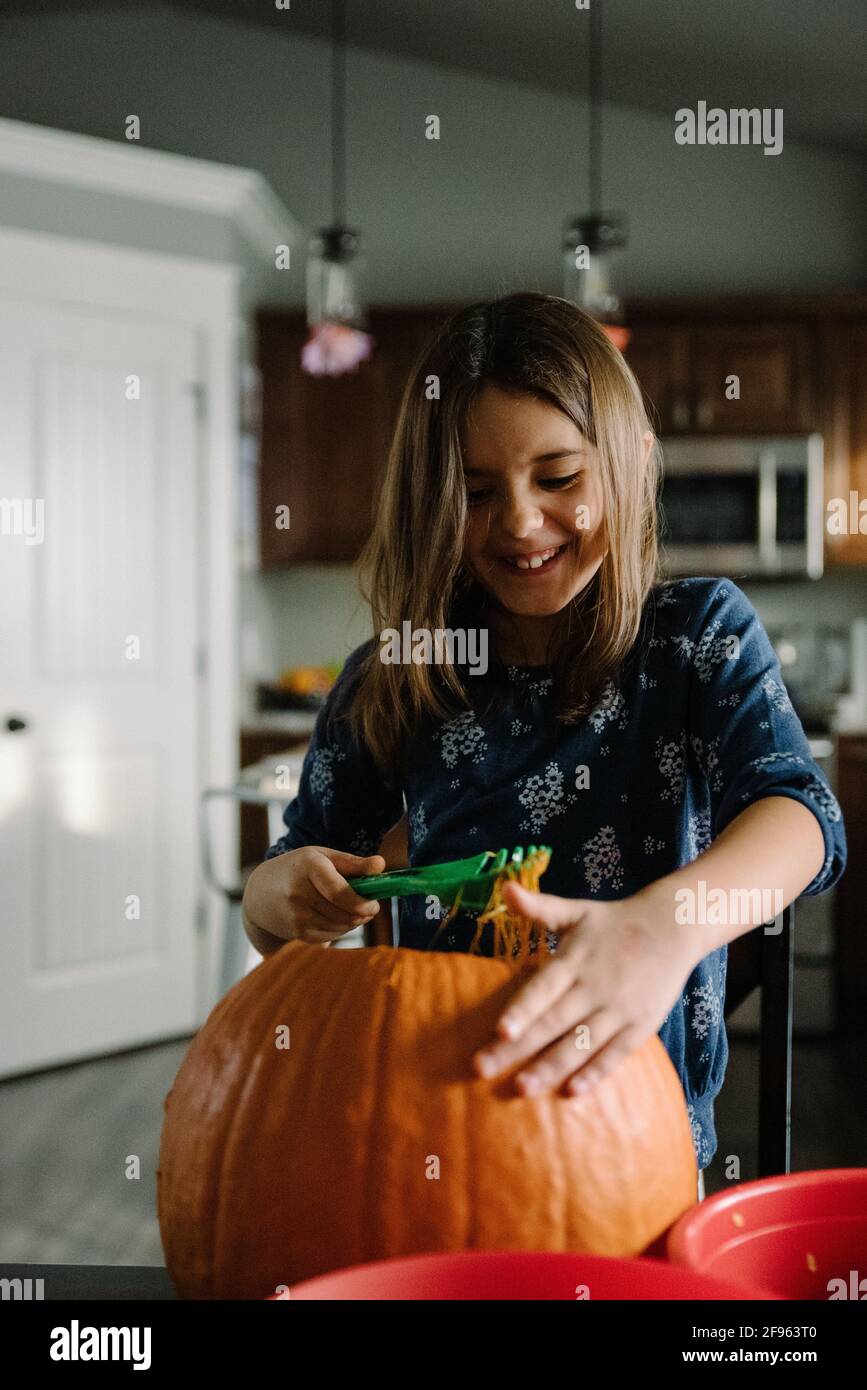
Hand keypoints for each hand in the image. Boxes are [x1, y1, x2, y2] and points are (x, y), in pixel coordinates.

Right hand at [242, 846, 384, 946]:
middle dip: (363, 913)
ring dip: (354, 921)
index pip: (339, 892)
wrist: (260, 894)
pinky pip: (332, 936)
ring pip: (341, 926)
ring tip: (353, 910)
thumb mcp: (322, 857)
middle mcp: (299, 892)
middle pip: (344, 913)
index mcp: (308, 866)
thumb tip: (381, 864)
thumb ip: (353, 863)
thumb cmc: (298, 869)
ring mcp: (296, 916)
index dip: (361, 902)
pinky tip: (336, 917)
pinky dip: (341, 929)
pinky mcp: (298, 933)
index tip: (374, 904)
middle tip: (370, 908)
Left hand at [472, 881, 695, 1096]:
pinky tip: (572, 1091)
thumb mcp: (576, 910)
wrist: (673, 927)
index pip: (543, 988)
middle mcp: (593, 987)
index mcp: (574, 960)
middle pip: (551, 1023)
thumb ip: (539, 907)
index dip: (522, 1010)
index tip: (500, 1031)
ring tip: (523, 1089)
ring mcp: (618, 1010)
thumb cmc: (614, 922)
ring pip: (579, 1044)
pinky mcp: (640, 1026)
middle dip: (517, 1049)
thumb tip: (505, 888)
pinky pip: (615, 1054)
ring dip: (550, 1068)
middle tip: (483, 1068)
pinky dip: (595, 1073)